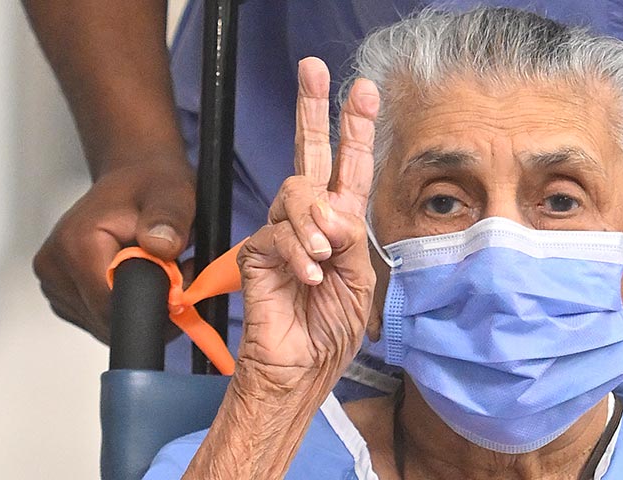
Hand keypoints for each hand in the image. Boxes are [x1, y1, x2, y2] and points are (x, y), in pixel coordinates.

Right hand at [34, 154, 193, 341]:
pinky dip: (121, 307)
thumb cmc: (150, 185)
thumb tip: (161, 247)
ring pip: (102, 323)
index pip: (111, 306)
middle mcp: (55, 266)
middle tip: (176, 274)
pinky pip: (97, 318)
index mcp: (75, 243)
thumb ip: (169, 220)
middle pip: (106, 319)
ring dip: (135, 307)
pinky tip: (134, 280)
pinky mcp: (61, 294)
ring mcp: (53, 283)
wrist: (132, 180)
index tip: (180, 284)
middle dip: (147, 307)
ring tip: (155, 271)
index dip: (152, 305)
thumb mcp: (172, 194)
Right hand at [235, 57, 380, 387]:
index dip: (355, 129)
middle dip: (313, 109)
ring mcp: (282, 234)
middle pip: (309, 153)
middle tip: (314, 69)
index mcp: (340, 226)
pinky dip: (299, 255)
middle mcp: (310, 222)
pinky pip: (279, 233)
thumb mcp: (360, 283)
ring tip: (323, 261)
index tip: (364, 92)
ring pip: (297, 193)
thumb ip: (351, 241)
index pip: (347, 168)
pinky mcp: (258, 253)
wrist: (301, 369)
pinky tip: (308, 277)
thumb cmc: (330, 332)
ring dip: (317, 225)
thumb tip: (331, 211)